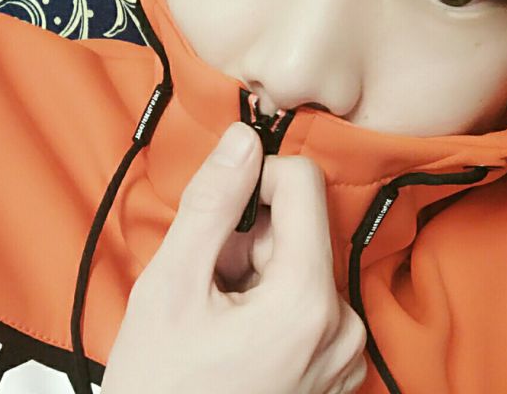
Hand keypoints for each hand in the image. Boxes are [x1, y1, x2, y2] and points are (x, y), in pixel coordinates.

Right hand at [101, 122, 366, 393]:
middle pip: (300, 227)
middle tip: (206, 281)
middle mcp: (343, 325)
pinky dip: (271, 297)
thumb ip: (212, 203)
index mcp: (308, 301)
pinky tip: (239, 333)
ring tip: (217, 314)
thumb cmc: (161, 389)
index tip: (219, 211)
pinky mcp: (338, 366)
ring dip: (254, 270)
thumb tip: (243, 138)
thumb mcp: (171, 287)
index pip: (303, 184)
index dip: (256, 180)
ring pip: (301, 261)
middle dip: (247, 237)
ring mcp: (345, 352)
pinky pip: (309, 298)